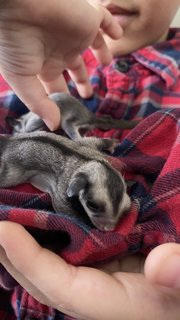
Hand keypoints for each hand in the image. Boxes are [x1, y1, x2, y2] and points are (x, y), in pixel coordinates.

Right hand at [0, 0, 121, 129]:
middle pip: (75, 68)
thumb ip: (39, 103)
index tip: (71, 112)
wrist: (18, 4)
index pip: (56, 85)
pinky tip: (118, 35)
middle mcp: (61, 50)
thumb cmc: (15, 42)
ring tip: (107, 64)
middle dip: (82, 82)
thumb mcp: (21, 78)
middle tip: (89, 96)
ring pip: (92, 45)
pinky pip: (105, 21)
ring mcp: (75, 34)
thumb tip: (54, 126)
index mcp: (45, 65)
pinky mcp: (87, 18)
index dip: (63, 97)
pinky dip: (113, 27)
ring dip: (99, 53)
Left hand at [0, 222, 179, 319]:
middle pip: (42, 278)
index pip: (59, 287)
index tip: (3, 229)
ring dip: (23, 242)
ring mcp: (96, 275)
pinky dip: (46, 234)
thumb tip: (161, 265)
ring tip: (6, 213)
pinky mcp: (101, 262)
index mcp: (115, 304)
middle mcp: (96, 292)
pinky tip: (37, 214)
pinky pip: (65, 251)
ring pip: (49, 264)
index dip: (28, 260)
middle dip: (12, 253)